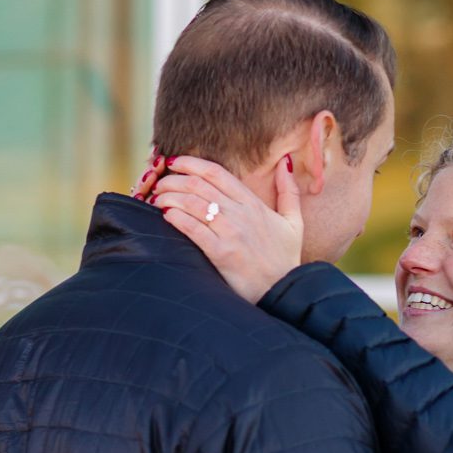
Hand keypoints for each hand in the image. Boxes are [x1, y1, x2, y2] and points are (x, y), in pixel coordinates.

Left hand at [150, 155, 303, 302]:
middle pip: (198, 184)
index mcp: (253, 203)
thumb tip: (286, 161)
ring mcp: (230, 232)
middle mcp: (240, 213)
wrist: (284, 291)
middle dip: (173, 179)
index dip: (191, 163)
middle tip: (160, 181)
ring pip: (191, 203)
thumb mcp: (294, 222)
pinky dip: (175, 218)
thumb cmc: (285, 259)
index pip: (216, 173)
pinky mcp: (220, 252)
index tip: (175, 161)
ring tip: (158, 197)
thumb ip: (289, 190)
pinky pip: (192, 228)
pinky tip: (166, 215)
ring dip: (169, 196)